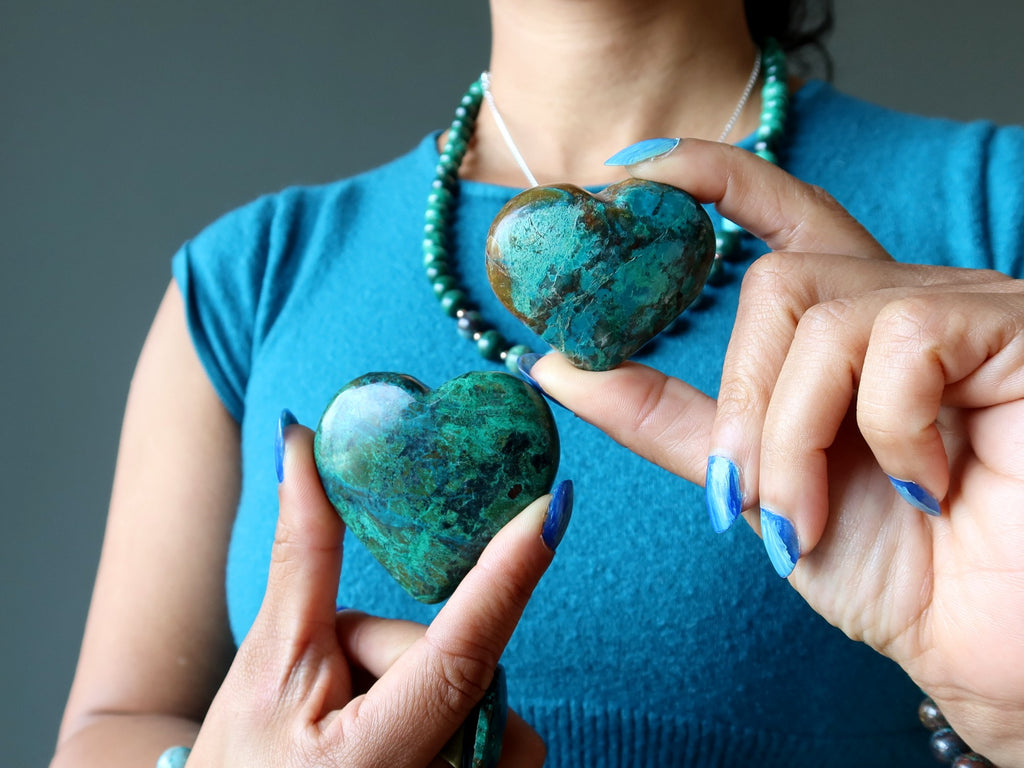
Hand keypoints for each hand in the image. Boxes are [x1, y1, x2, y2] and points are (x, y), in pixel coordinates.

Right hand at [187, 417, 569, 766]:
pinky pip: (492, 729)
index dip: (508, 576)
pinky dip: (447, 715)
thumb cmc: (244, 758)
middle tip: (336, 680)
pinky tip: (391, 741)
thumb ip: (304, 552)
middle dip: (403, 652)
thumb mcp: (269, 657)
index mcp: (375, 759)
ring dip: (424, 687)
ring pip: (481, 697)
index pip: (461, 654)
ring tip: (356, 720)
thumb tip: (300, 441)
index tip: (552, 509)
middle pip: (466, 669)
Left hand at [526, 139, 1023, 763]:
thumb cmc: (901, 570)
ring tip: (820, 515)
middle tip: (755, 496)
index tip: (626, 174)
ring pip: (820, 316)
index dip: (708, 175)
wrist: (998, 643)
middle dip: (743, 402)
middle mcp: (910, 301)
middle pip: (777, 281)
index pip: (780, 213)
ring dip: (793, 437)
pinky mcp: (1018, 327)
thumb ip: (668, 420)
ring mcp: (969, 308)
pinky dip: (885, 432)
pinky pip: (900, 340)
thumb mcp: (760, 486)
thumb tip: (556, 365)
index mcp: (854, 329)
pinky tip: (929, 487)